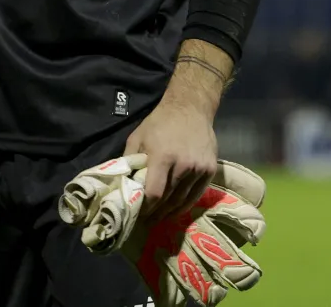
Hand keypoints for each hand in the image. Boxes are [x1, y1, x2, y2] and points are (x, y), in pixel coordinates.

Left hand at [123, 96, 217, 222]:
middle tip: (146, 222)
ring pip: (183, 200)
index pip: (154, 192)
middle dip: (156, 213)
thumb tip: (120, 182)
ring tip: (158, 220)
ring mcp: (199, 169)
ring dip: (170, 213)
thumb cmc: (160, 122)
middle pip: (169, 199)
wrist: (190, 108)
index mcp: (162, 156)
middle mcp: (183, 165)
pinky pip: (196, 195)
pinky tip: (175, 211)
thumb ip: (129, 160)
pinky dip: (185, 206)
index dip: (146, 208)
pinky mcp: (210, 171)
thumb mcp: (138, 137)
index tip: (137, 215)